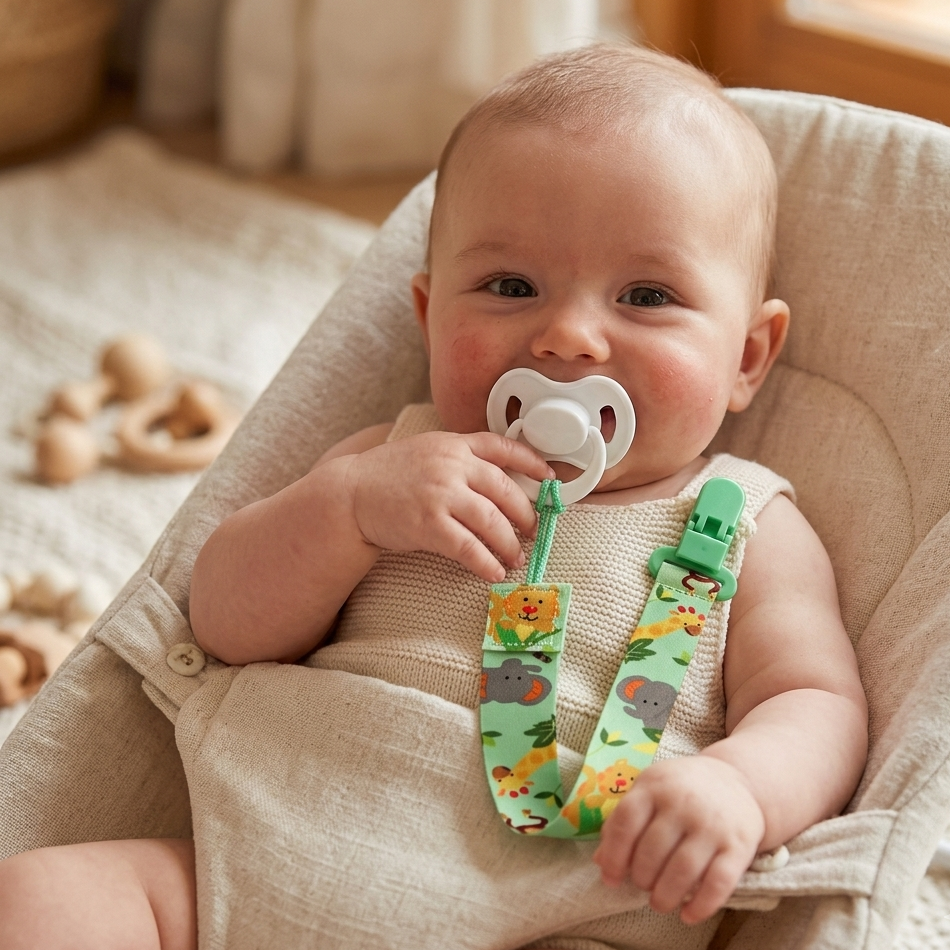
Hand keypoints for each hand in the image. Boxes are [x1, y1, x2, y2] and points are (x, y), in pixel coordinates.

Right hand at [344, 431, 553, 581]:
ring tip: (516, 557)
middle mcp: (451, 465)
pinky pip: (469, 547)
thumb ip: (459, 458)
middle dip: (526, 515)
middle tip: (532, 531)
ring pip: (492, 522)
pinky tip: (493, 571)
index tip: (549, 476)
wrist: (350, 494)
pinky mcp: (428, 524)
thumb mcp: (426, 451)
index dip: (532, 461)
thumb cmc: (389, 475)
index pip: (503, 447)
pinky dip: (486, 563)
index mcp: (453, 444)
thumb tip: (498, 481)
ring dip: (510, 544)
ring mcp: (440, 494)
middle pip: (505, 491)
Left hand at [592, 756, 764, 923]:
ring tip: (659, 903)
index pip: (626, 823)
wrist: (737, 779)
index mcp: (654, 787)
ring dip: (665, 895)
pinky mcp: (739, 845)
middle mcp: (682, 803)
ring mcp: (712, 824)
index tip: (611, 879)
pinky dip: (701, 905)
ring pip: (683, 870)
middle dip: (641, 878)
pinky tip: (688, 915)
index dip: (614, 855)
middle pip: (652, 851)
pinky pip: (719, 883)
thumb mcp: (649, 790)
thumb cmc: (680, 789)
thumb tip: (600, 861)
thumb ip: (623, 820)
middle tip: (642, 886)